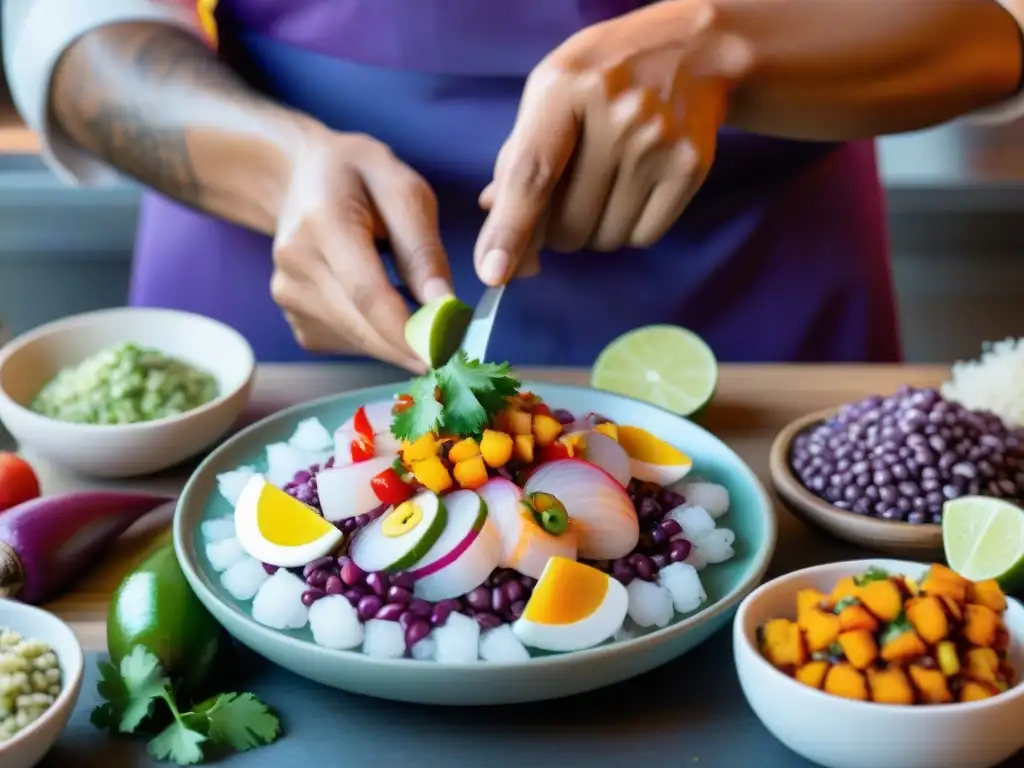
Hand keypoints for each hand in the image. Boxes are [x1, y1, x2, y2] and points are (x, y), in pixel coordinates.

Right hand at [271, 128, 451, 371]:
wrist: (302, 177)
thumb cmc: (361, 177)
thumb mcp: (405, 192)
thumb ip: (423, 250)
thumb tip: (444, 306)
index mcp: (322, 220)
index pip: (367, 292)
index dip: (407, 331)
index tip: (446, 352)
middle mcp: (295, 261)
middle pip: (361, 324)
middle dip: (411, 347)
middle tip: (453, 351)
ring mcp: (287, 292)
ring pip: (356, 340)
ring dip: (396, 341)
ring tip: (420, 316)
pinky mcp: (294, 315)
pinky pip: (345, 342)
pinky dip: (375, 337)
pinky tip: (385, 310)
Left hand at [475, 0, 737, 283]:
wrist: (693, 50)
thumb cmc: (603, 77)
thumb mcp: (551, 92)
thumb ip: (518, 153)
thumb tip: (493, 213)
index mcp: (564, 89)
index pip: (531, 175)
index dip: (510, 229)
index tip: (494, 273)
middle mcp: (614, 116)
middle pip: (566, 223)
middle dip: (555, 230)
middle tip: (567, 198)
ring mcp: (656, 143)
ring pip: (603, 239)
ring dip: (594, 230)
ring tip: (607, 182)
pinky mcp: (689, 166)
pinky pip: (642, 237)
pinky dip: (630, 228)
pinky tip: (635, 188)